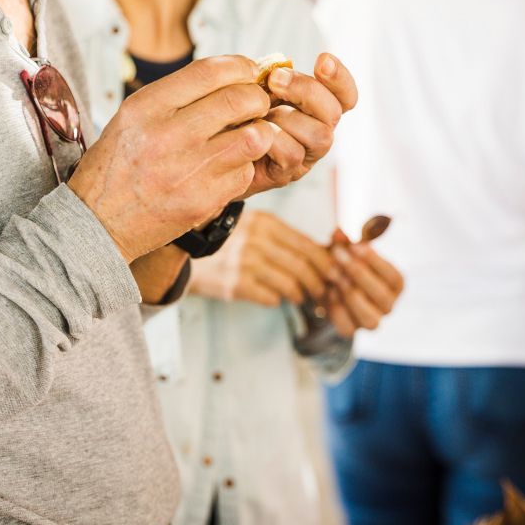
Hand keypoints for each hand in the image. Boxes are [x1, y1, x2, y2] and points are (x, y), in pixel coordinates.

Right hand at [69, 56, 274, 263]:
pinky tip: (228, 167)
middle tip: (256, 104)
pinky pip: (244, 173)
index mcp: (146, 107)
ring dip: (259, 133)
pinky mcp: (203, 200)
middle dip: (258, 98)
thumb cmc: (120, 164)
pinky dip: (243, 166)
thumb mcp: (133, 117)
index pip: (209, 71)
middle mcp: (167, 135)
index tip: (250, 72)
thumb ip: (176, 95)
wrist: (100, 220)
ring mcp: (187, 170)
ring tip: (248, 135)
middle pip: (239, 100)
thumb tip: (232, 76)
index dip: (241, 67)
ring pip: (253, 138)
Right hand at [188, 211, 336, 306]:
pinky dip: (277, 301)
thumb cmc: (231, 242)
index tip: (335, 275)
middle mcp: (258, 240)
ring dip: (300, 295)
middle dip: (318, 284)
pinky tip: (276, 298)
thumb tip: (327, 253)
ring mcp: (246, 262)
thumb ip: (286, 238)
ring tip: (300, 297)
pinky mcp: (236, 283)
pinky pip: (270, 298)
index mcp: (267, 224)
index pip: (308, 246)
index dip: (327, 264)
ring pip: (290, 284)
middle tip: (322, 292)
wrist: (189, 253)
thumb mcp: (258, 228)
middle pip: (303, 267)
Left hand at [243, 54, 357, 197]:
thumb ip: (274, 78)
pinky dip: (272, 139)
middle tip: (276, 80)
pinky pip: (292, 154)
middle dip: (306, 90)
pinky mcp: (287, 174)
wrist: (215, 152)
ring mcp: (305, 156)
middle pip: (334, 113)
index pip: (345, 96)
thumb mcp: (258, 89)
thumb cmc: (241, 115)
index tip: (322, 59)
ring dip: (287, 117)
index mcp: (317, 110)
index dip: (340, 78)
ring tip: (260, 113)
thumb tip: (277, 66)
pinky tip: (253, 132)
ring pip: (319, 135)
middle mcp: (318, 133)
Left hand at [326, 234, 403, 336]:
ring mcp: (371, 321)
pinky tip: (328, 291)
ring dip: (350, 294)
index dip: (375, 261)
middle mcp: (388, 305)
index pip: (393, 276)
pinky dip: (337, 310)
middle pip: (381, 296)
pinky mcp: (351, 331)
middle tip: (339, 255)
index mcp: (395, 285)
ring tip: (333, 274)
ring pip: (369, 318)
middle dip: (358, 273)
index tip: (356, 245)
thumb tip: (338, 232)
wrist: (327, 286)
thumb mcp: (345, 250)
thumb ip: (344, 242)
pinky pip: (347, 328)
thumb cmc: (343, 264)